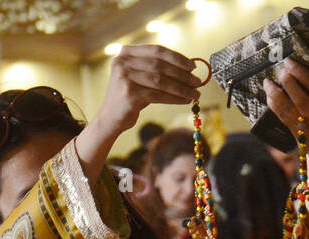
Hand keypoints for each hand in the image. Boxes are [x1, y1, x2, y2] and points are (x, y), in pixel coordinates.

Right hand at [78, 45, 201, 181]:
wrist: (111, 118)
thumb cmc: (130, 97)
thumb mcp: (140, 78)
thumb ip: (157, 70)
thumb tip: (188, 70)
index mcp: (125, 53)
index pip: (156, 50)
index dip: (176, 58)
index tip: (192, 66)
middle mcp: (123, 62)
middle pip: (160, 66)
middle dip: (182, 74)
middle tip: (198, 82)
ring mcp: (125, 77)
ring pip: (161, 81)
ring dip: (181, 87)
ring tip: (195, 94)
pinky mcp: (130, 94)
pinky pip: (158, 95)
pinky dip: (175, 98)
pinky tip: (185, 101)